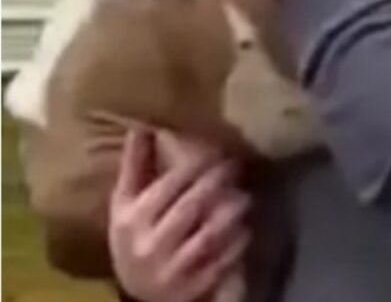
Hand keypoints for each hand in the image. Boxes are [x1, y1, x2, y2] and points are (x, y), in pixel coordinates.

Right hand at [109, 128, 250, 301]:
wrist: (138, 291)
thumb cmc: (136, 234)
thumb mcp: (126, 203)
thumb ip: (135, 165)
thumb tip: (141, 125)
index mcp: (131, 219)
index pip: (167, 186)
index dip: (195, 166)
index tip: (217, 150)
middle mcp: (148, 245)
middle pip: (190, 207)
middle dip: (217, 183)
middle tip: (236, 165)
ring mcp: (171, 269)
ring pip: (209, 235)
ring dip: (232, 212)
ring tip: (246, 196)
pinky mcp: (192, 287)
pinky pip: (222, 261)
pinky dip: (237, 243)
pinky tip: (246, 228)